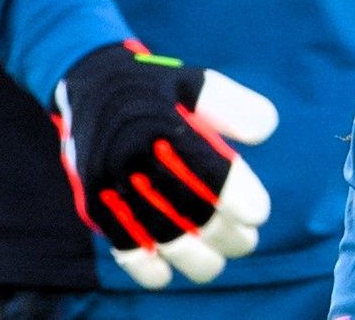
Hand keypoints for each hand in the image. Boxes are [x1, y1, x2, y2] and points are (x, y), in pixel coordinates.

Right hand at [52, 41, 278, 289]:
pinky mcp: (92, 201)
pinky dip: (142, 265)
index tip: (258, 214)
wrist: (88, 83)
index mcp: (160, 122)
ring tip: (217, 262)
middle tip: (248, 241)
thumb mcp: (195, 80)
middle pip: (185, 208)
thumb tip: (266, 130)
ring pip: (156, 233)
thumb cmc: (155, 85)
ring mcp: (109, 182)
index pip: (205, 169)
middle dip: (223, 233)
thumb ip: (231, 104)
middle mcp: (132, 155)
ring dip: (191, 257)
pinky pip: (118, 240)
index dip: (235, 195)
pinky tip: (166, 274)